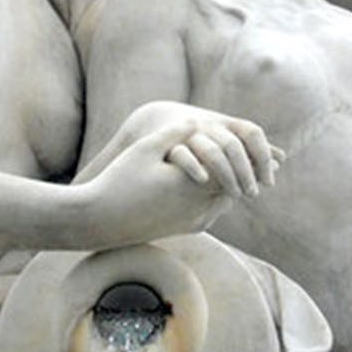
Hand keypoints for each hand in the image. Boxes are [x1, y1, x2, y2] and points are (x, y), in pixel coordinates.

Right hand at [90, 103, 282, 240]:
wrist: (98, 222)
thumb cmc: (119, 182)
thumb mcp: (146, 150)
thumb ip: (175, 134)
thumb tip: (196, 121)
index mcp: (193, 186)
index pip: (231, 167)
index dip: (243, 154)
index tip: (251, 141)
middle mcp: (198, 208)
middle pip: (233, 186)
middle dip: (242, 169)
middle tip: (253, 153)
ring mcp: (192, 222)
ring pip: (224, 201)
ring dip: (230, 184)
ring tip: (236, 166)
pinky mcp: (185, 230)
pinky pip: (212, 211)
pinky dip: (218, 196)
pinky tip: (212, 184)